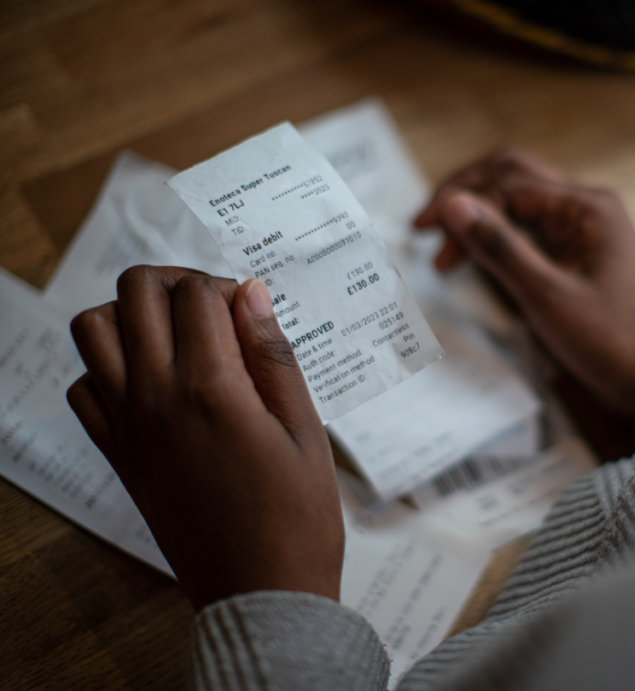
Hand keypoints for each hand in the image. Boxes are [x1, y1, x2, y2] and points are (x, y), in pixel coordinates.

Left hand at [66, 267, 342, 610]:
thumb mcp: (306, 429)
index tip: (252, 308)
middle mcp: (157, 398)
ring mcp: (128, 427)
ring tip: (177, 335)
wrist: (260, 590)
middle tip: (212, 307)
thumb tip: (251, 293)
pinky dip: (108, 367)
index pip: (195, 294)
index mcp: (212, 389)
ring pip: (93, 330)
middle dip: (175, 282)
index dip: (227, 286)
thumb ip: (273, 356)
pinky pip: (84, 388)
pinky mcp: (118, 455)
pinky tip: (153, 381)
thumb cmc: (298, 515)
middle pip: (136, 293)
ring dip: (132, 315)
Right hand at [415, 148, 634, 421]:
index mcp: (588, 209)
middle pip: (512, 178)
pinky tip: (474, 260)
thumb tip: (453, 205)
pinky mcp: (576, 252)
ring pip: (518, 201)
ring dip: (479, 218)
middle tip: (424, 226)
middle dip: (465, 196)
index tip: (424, 233)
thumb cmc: (611, 342)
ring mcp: (582, 229)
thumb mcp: (548, 297)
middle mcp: (586, 208)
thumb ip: (501, 248)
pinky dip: (497, 239)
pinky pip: (529, 229)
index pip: (508, 185)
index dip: (460, 203)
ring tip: (445, 252)